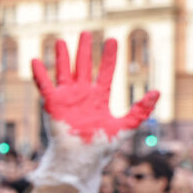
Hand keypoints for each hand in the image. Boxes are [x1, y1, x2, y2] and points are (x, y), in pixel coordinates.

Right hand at [31, 32, 157, 142]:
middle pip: (84, 67)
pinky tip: (35, 60)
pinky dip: (40, 74)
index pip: (105, 73)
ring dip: (63, 57)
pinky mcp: (53, 104)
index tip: (112, 40)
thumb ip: (140, 110)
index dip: (109, 57)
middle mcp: (82, 95)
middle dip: (85, 50)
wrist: (80, 160)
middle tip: (86, 33)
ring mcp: (67, 98)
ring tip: (62, 41)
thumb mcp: (126, 127)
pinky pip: (45, 85)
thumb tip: (157, 92)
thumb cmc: (101, 148)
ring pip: (64, 72)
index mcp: (99, 99)